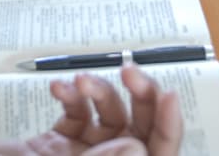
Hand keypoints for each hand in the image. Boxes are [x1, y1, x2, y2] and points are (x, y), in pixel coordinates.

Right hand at [0, 66, 182, 155]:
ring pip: (106, 122)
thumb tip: (139, 149)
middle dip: (136, 101)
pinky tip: (58, 88)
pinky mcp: (49, 149)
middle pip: (134, 137)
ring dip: (97, 95)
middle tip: (131, 71)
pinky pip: (74, 119)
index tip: (168, 92)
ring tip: (78, 80)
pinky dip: (71, 99)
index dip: (167, 129)